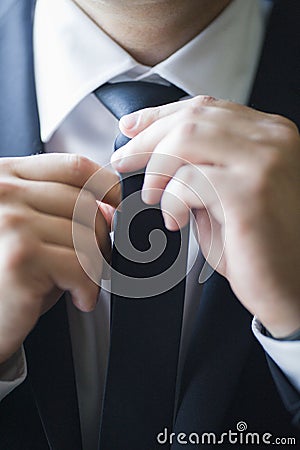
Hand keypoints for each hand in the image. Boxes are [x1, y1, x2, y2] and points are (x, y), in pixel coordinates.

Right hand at [0, 153, 118, 363]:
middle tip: (94, 264)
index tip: (120, 205)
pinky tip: (77, 298)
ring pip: (87, 236)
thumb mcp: (30, 232)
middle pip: (86, 204)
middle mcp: (4, 193)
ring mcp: (11, 222)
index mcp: (6, 178)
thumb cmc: (3, 278)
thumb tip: (111, 210)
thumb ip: (63, 213)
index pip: (74, 167)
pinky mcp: (20, 257)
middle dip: (101, 239)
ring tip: (79, 284)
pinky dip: (88, 289)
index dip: (108, 186)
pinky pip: (81, 267)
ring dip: (95, 268)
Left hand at [111, 96, 299, 337]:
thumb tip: (154, 151)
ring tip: (153, 197)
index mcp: (268, 135)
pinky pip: (189, 179)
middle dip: (147, 140)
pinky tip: (175, 221)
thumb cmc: (256, 244)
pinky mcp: (249, 193)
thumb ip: (201, 165)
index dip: (159, 115)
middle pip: (191, 118)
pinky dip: (172, 200)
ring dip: (157, 169)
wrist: (288, 285)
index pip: (204, 108)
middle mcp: (272, 140)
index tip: (131, 127)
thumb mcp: (226, 193)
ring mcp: (264, 163)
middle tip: (124, 161)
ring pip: (186, 139)